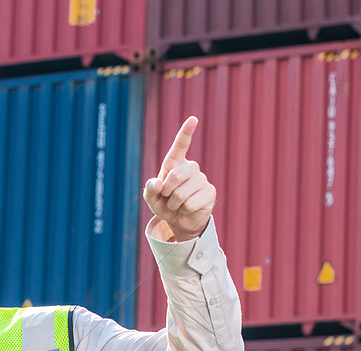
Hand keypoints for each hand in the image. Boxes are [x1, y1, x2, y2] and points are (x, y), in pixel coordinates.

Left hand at [143, 116, 215, 241]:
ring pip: (182, 193)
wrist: (180, 221)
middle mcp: (191, 167)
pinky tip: (187, 208)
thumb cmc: (165, 205)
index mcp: (175, 164)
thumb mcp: (152, 198)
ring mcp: (202, 179)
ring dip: (174, 203)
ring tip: (178, 204)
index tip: (193, 119)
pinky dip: (184, 209)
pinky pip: (190, 203)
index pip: (180, 146)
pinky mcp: (210, 192)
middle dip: (166, 191)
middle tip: (168, 197)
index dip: (186, 133)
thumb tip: (158, 183)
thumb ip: (149, 189)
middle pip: (175, 176)